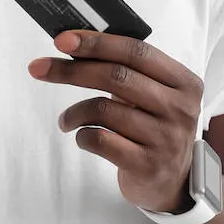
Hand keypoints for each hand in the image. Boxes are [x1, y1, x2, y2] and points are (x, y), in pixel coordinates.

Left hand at [28, 30, 203, 213]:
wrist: (172, 182)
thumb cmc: (153, 126)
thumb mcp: (153, 94)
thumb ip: (126, 69)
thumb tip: (74, 44)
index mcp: (183, 82)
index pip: (136, 52)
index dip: (96, 43)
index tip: (63, 40)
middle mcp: (179, 108)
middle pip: (116, 76)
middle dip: (71, 70)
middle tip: (40, 68)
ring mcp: (165, 139)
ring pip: (103, 110)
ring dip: (73, 112)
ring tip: (66, 120)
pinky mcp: (147, 165)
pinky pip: (101, 140)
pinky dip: (82, 135)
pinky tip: (83, 136)